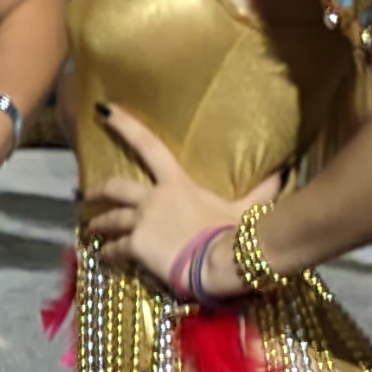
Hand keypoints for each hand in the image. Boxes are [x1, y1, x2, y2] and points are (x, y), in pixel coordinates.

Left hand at [76, 104, 249, 293]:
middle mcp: (154, 198)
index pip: (149, 145)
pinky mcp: (136, 246)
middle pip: (117, 187)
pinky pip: (115, 250)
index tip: (104, 110)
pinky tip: (104, 259)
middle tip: (87, 194)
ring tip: (90, 230)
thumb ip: (262, 189)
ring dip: (98, 224)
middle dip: (99, 190)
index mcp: (177, 184)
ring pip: (110, 220)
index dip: (126, 125)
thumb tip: (284, 171)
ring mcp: (142, 222)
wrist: (221, 261)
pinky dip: (108, 254)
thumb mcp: (247, 207)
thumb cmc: (232, 231)